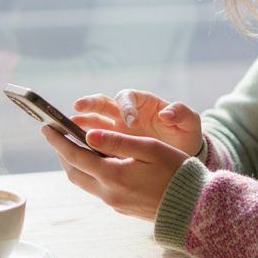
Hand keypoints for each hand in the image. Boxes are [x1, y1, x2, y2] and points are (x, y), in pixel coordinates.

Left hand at [41, 124, 189, 220]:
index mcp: (113, 175)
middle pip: (73, 172)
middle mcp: (109, 193)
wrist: (194, 207)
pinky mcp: (121, 208)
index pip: (75, 156)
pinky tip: (96, 162)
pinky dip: (89, 173)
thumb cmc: (176, 172)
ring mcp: (114, 203)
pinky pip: (97, 189)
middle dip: (62, 153)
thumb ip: (118, 141)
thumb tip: (88, 134)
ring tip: (72, 146)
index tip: (45, 127)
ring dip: (74, 164)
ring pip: (83, 182)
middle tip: (56, 136)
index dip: (58, 140)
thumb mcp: (149, 149)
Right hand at [72, 89, 203, 157]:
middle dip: (90, 104)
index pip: (128, 98)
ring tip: (67, 124)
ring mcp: (116, 129)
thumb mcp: (189, 123)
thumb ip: (181, 113)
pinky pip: (94, 141)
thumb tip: (167, 113)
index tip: (130, 123)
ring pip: (93, 120)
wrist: (181, 159)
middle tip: (78, 107)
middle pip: (103, 103)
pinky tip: (72, 146)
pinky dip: (83, 142)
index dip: (126, 108)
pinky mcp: (112, 145)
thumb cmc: (185, 135)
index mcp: (143, 103)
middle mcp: (125, 113)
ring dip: (80, 121)